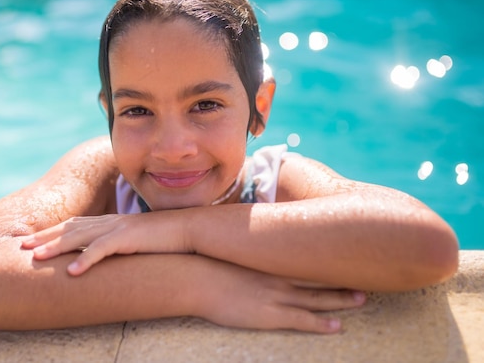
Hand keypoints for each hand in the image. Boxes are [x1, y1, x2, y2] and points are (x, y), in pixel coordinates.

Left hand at [20, 213, 188, 275]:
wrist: (187, 228)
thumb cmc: (162, 237)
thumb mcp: (134, 240)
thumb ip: (117, 244)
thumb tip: (103, 255)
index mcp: (109, 221)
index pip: (73, 225)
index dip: (50, 233)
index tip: (31, 241)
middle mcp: (109, 221)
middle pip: (69, 229)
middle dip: (44, 238)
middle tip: (22, 247)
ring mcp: (117, 228)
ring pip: (79, 237)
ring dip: (56, 248)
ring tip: (36, 258)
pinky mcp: (128, 238)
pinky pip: (102, 250)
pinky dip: (86, 260)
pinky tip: (72, 273)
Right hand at [195, 258, 365, 333]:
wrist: (196, 278)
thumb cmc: (208, 262)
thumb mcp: (229, 247)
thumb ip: (244, 244)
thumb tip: (248, 235)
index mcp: (269, 258)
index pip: (306, 254)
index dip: (328, 255)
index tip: (346, 249)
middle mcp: (279, 275)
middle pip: (318, 275)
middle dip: (343, 276)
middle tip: (367, 275)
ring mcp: (276, 295)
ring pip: (317, 297)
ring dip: (341, 299)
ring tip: (362, 299)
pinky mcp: (270, 315)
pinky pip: (302, 321)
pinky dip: (321, 324)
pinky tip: (337, 327)